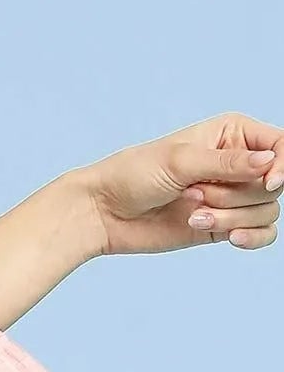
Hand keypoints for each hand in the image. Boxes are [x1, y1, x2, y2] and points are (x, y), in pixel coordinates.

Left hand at [81, 110, 282, 256]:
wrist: (104, 213)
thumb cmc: (132, 175)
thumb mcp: (179, 161)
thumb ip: (227, 163)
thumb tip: (270, 161)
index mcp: (231, 134)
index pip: (281, 145)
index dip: (283, 165)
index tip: (268, 182)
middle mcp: (238, 163)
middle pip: (274, 184)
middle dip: (236, 195)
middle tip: (194, 193)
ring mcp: (232, 195)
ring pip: (267, 211)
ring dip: (230, 218)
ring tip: (192, 214)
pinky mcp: (226, 224)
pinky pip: (262, 233)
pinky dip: (248, 237)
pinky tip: (227, 237)